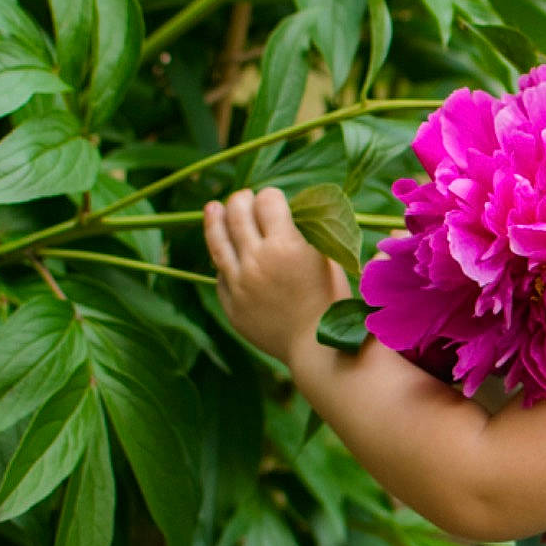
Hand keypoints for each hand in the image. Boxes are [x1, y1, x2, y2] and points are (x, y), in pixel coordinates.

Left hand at [203, 187, 348, 367]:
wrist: (317, 349)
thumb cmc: (331, 302)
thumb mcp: (328, 259)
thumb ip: (307, 234)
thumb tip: (288, 214)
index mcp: (287, 245)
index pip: (267, 200)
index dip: (271, 196)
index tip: (274, 199)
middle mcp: (257, 260)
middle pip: (238, 213)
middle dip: (242, 199)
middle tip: (245, 198)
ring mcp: (239, 283)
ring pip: (218, 239)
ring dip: (216, 218)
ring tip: (214, 207)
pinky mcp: (230, 303)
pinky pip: (220, 273)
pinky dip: (224, 258)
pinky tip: (226, 250)